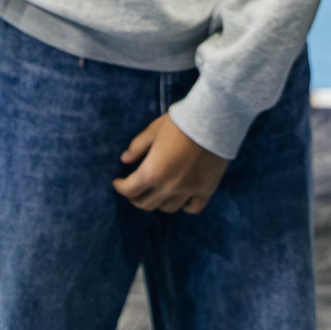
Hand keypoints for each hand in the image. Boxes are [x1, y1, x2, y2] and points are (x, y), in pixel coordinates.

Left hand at [114, 113, 228, 212]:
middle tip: (134, 190)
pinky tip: (181, 198)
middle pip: (146, 204)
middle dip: (135, 197)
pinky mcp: (206, 190)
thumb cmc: (179, 123)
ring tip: (157, 193)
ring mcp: (188, 191)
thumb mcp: (154, 130)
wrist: (212, 120)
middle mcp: (168, 187)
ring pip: (168, 208)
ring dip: (159, 202)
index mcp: (152, 172)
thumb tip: (124, 159)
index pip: (129, 190)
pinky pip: (192, 208)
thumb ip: (138, 147)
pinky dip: (184, 206)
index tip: (118, 182)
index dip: (120, 187)